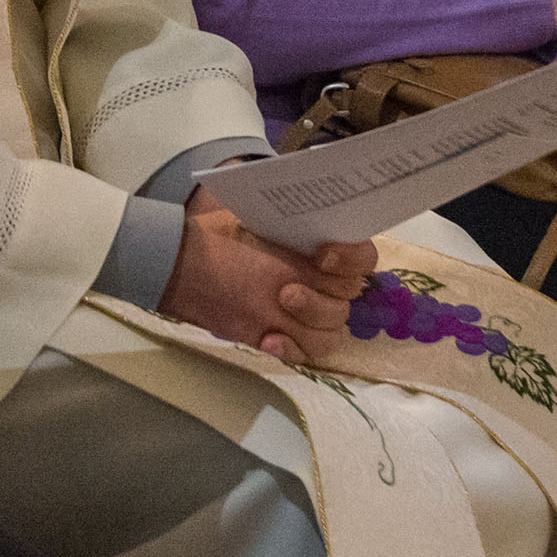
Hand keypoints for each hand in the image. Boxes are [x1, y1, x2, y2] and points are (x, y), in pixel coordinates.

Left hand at [159, 201, 368, 364]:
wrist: (193, 266)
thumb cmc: (226, 235)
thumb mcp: (255, 215)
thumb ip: (287, 215)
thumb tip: (302, 203)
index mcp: (324, 247)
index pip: (363, 257)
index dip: (352, 258)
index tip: (323, 256)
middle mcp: (324, 281)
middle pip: (348, 298)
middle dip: (320, 297)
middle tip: (286, 291)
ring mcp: (309, 312)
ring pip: (334, 329)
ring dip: (310, 321)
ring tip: (275, 308)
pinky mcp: (291, 338)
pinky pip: (310, 353)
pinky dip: (292, 348)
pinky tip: (268, 340)